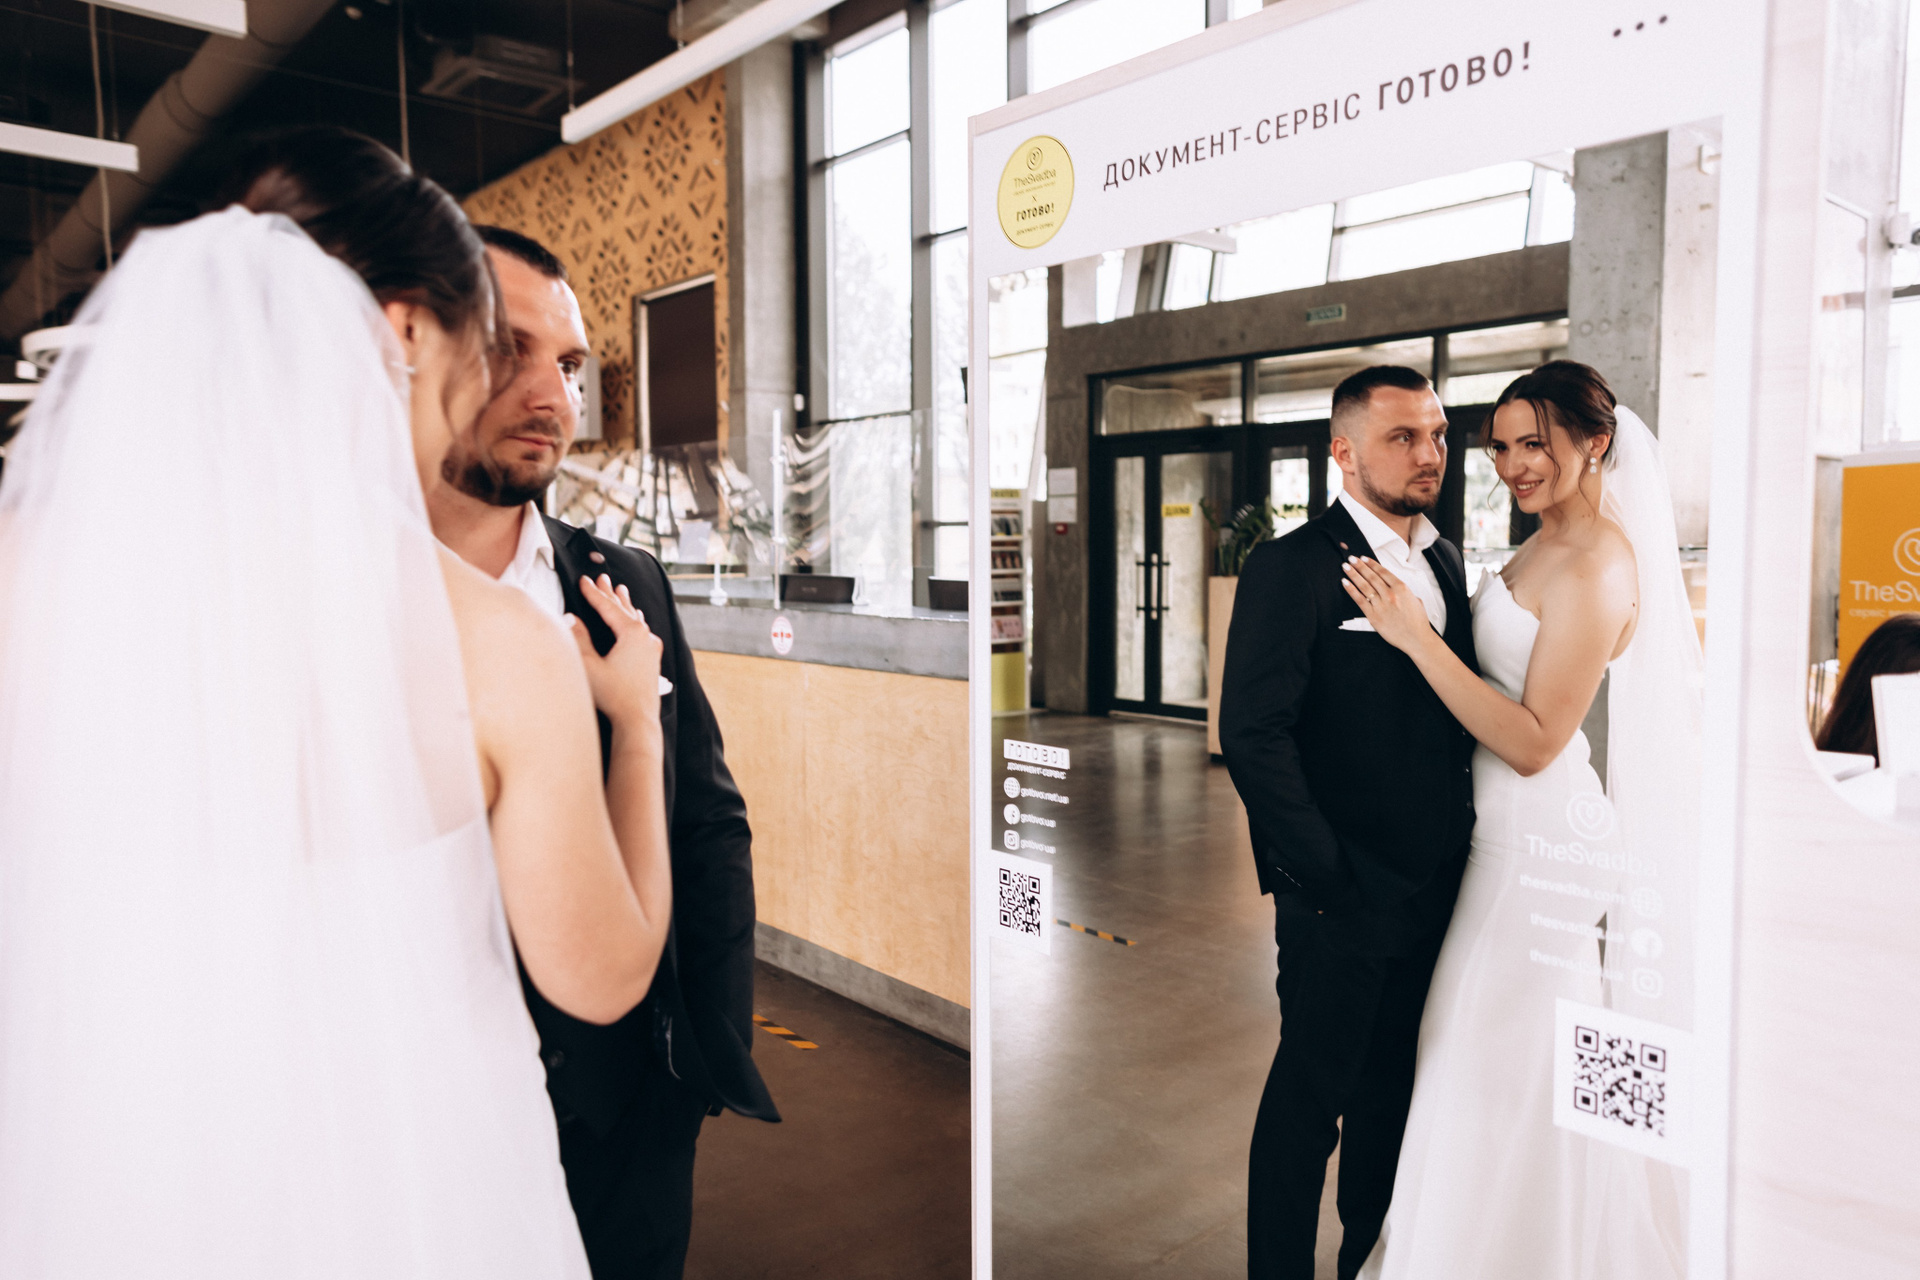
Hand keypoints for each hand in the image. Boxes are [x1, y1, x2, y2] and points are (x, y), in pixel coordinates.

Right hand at [568, 573, 663, 725]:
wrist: (637, 719)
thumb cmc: (613, 695)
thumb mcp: (589, 665)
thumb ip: (579, 639)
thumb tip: (571, 618)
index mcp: (631, 632)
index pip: (607, 607)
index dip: (593, 593)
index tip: (583, 579)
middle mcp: (645, 636)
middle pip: (623, 608)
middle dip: (610, 592)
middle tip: (602, 576)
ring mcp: (652, 647)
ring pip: (635, 618)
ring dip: (625, 603)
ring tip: (621, 589)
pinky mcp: (653, 659)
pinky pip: (643, 631)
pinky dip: (635, 620)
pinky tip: (637, 618)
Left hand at [1340, 556, 1435, 654]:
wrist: (1417, 638)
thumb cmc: (1418, 621)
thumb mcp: (1416, 600)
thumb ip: (1404, 591)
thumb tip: (1396, 587)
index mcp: (1402, 588)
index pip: (1383, 572)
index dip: (1372, 564)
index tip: (1364, 558)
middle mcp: (1390, 594)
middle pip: (1371, 576)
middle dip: (1360, 566)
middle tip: (1351, 558)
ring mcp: (1381, 605)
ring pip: (1364, 586)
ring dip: (1353, 574)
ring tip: (1346, 567)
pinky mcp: (1373, 616)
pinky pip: (1360, 600)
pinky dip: (1351, 590)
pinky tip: (1345, 583)